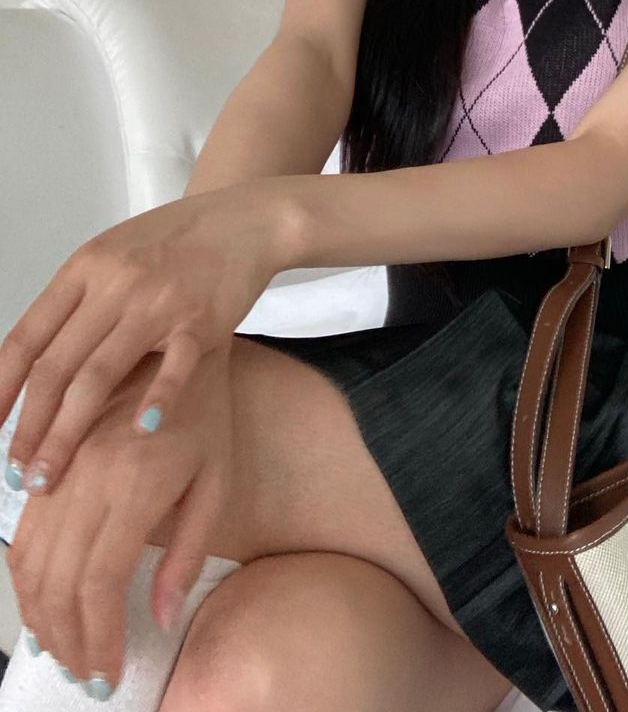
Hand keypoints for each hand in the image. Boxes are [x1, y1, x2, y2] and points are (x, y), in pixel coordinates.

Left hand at [0, 178, 289, 498]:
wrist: (247, 219)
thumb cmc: (179, 240)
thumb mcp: (115, 254)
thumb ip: (80, 298)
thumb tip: (34, 361)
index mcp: (85, 267)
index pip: (26, 337)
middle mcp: (114, 283)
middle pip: (55, 367)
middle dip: (30, 428)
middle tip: (17, 475)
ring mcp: (158, 301)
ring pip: (98, 376)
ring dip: (67, 433)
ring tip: (49, 476)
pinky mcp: (201, 319)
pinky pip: (172, 367)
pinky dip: (155, 401)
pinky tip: (140, 433)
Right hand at [6, 345, 236, 691]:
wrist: (177, 342)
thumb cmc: (208, 413)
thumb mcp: (218, 479)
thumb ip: (188, 551)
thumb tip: (162, 618)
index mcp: (135, 484)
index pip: (101, 582)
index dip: (98, 637)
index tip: (108, 673)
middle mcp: (89, 476)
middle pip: (58, 580)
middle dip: (68, 639)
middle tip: (84, 674)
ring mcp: (64, 467)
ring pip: (30, 562)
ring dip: (41, 616)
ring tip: (64, 650)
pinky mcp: (51, 461)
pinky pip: (22, 531)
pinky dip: (25, 578)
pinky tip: (42, 604)